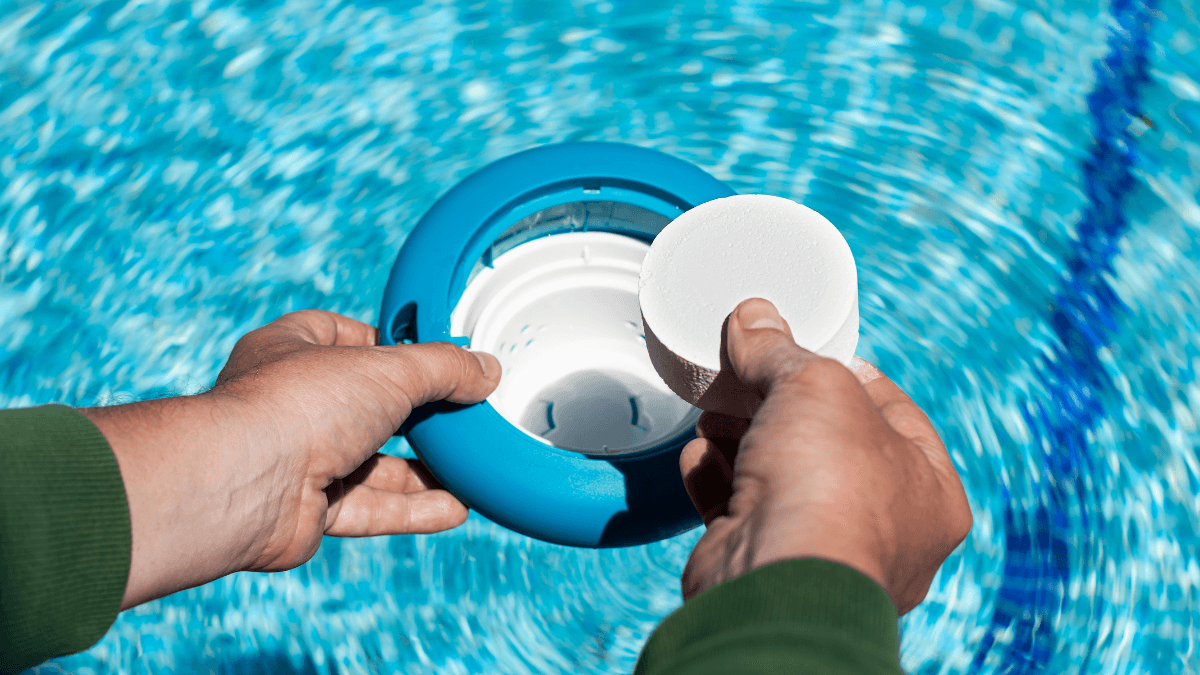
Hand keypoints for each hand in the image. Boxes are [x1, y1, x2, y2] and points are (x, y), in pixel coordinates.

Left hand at [82, 310, 499, 608]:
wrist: (242, 486)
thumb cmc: (299, 405)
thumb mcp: (389, 369)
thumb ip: (444, 368)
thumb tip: (488, 370)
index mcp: (294, 350)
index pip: (347, 336)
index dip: (392, 344)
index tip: (438, 356)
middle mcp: (294, 403)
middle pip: (368, 406)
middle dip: (418, 415)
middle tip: (466, 415)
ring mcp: (300, 458)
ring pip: (373, 463)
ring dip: (423, 469)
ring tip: (473, 467)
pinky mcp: (309, 509)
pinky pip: (370, 508)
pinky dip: (413, 508)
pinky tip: (457, 507)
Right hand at [678, 299, 970, 613]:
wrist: (775, 581)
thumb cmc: (830, 490)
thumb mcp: (814, 385)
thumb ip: (781, 350)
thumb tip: (753, 318)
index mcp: (929, 490)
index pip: (892, 411)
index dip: (847, 372)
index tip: (807, 350)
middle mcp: (884, 529)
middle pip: (826, 443)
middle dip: (779, 406)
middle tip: (747, 375)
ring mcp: (822, 552)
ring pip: (780, 478)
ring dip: (742, 439)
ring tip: (715, 410)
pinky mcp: (765, 564)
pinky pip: (740, 511)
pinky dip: (718, 480)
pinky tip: (701, 454)